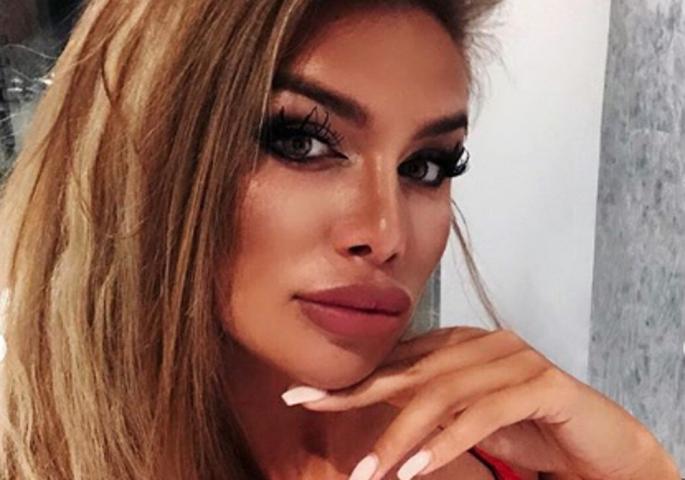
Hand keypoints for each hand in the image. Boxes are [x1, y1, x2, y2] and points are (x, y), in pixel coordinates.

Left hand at [281, 327, 679, 479]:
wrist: (598, 442)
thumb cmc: (528, 427)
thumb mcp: (465, 415)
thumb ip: (426, 405)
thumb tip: (373, 412)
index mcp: (463, 343)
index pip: (397, 361)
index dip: (351, 379)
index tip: (303, 395)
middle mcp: (485, 342)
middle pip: (412, 372)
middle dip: (358, 396)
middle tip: (312, 411)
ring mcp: (515, 359)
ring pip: (443, 394)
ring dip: (401, 436)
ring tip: (369, 473)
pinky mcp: (541, 384)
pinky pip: (483, 413)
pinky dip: (446, 442)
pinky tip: (417, 469)